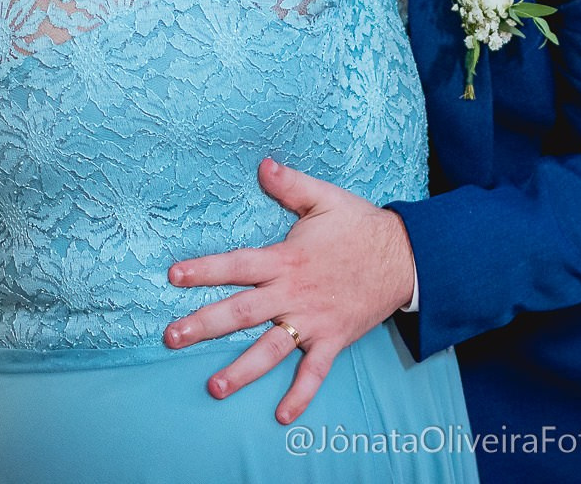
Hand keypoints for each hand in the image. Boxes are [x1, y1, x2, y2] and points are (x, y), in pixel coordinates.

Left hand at [163, 159, 415, 423]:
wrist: (407, 256)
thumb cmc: (361, 226)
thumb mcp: (326, 198)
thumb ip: (291, 185)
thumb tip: (262, 164)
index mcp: (287, 260)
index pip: (238, 264)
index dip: (205, 269)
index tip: (174, 276)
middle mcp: (294, 294)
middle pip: (243, 312)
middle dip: (206, 325)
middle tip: (173, 337)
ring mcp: (313, 320)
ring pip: (272, 348)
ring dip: (243, 369)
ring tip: (215, 386)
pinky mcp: (333, 339)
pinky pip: (315, 372)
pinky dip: (300, 394)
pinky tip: (282, 416)